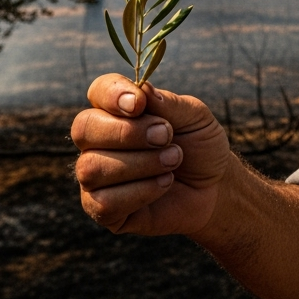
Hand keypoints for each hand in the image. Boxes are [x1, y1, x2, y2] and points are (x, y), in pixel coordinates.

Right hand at [72, 74, 233, 234]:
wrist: (215, 188)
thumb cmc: (200, 147)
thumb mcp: (196, 118)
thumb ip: (169, 103)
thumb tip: (143, 90)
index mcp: (117, 110)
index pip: (97, 91)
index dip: (112, 95)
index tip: (140, 103)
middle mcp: (97, 142)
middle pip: (84, 128)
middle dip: (128, 132)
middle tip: (167, 136)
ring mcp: (96, 176)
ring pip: (92, 167)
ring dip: (141, 163)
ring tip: (174, 160)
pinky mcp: (102, 209)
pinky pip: (104, 202)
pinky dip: (141, 191)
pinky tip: (164, 183)